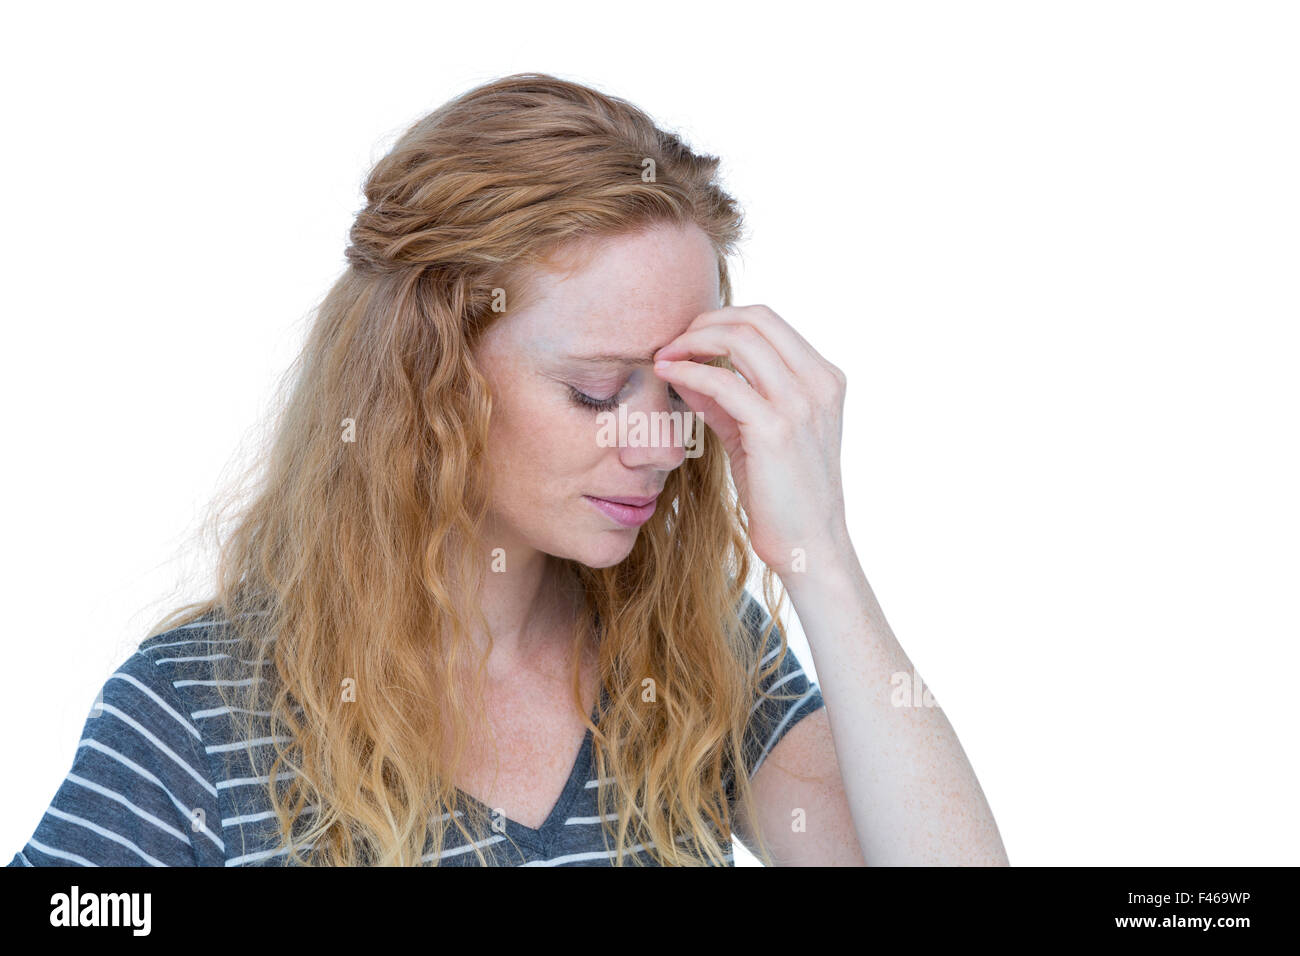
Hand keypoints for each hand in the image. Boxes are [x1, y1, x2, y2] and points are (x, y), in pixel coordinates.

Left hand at [653, 305, 850, 578]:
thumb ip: (727, 401)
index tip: (688, 338)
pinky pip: (722, 381)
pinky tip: (668, 376)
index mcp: (824, 378)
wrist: (809, 546)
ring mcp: (801, 403)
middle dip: (704, 323)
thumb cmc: (783, 496)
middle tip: (671, 343)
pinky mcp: (775, 428)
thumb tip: (687, 370)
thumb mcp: (756, 435)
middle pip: (755, 319)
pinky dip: (689, 372)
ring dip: (692, 341)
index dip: (721, 320)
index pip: (768, 321)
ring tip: (664, 357)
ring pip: (740, 339)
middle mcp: (819, 383)